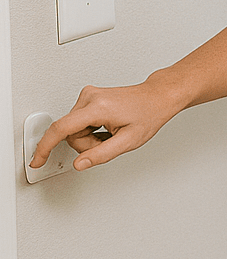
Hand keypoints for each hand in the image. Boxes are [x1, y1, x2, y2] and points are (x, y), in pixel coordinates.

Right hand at [30, 79, 187, 171]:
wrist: (158, 97)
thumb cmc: (148, 114)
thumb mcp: (129, 141)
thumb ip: (102, 155)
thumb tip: (79, 164)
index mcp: (98, 107)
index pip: (61, 129)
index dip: (44, 147)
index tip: (36, 160)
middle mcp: (89, 97)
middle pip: (70, 133)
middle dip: (86, 144)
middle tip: (109, 142)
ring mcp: (89, 95)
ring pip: (73, 128)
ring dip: (89, 137)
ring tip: (111, 133)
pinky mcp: (89, 96)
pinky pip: (79, 121)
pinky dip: (91, 129)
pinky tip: (107, 127)